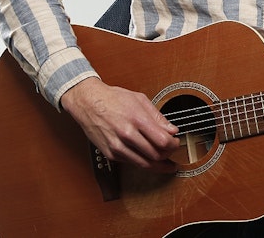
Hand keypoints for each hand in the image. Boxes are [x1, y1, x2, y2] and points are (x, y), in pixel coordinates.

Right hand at [60, 77, 179, 172]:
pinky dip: (144, 162)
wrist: (88, 102)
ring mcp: (118, 146)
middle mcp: (126, 135)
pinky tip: (149, 159)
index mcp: (136, 119)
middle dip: (168, 155)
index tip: (176, 142)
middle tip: (172, 152)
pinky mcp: (111, 154)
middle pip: (156, 155)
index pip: (162, 141)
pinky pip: (132, 163)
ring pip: (145, 164)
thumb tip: (172, 130)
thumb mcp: (139, 99)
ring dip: (159, 165)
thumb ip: (157, 116)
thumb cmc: (113, 98)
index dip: (173, 145)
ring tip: (166, 162)